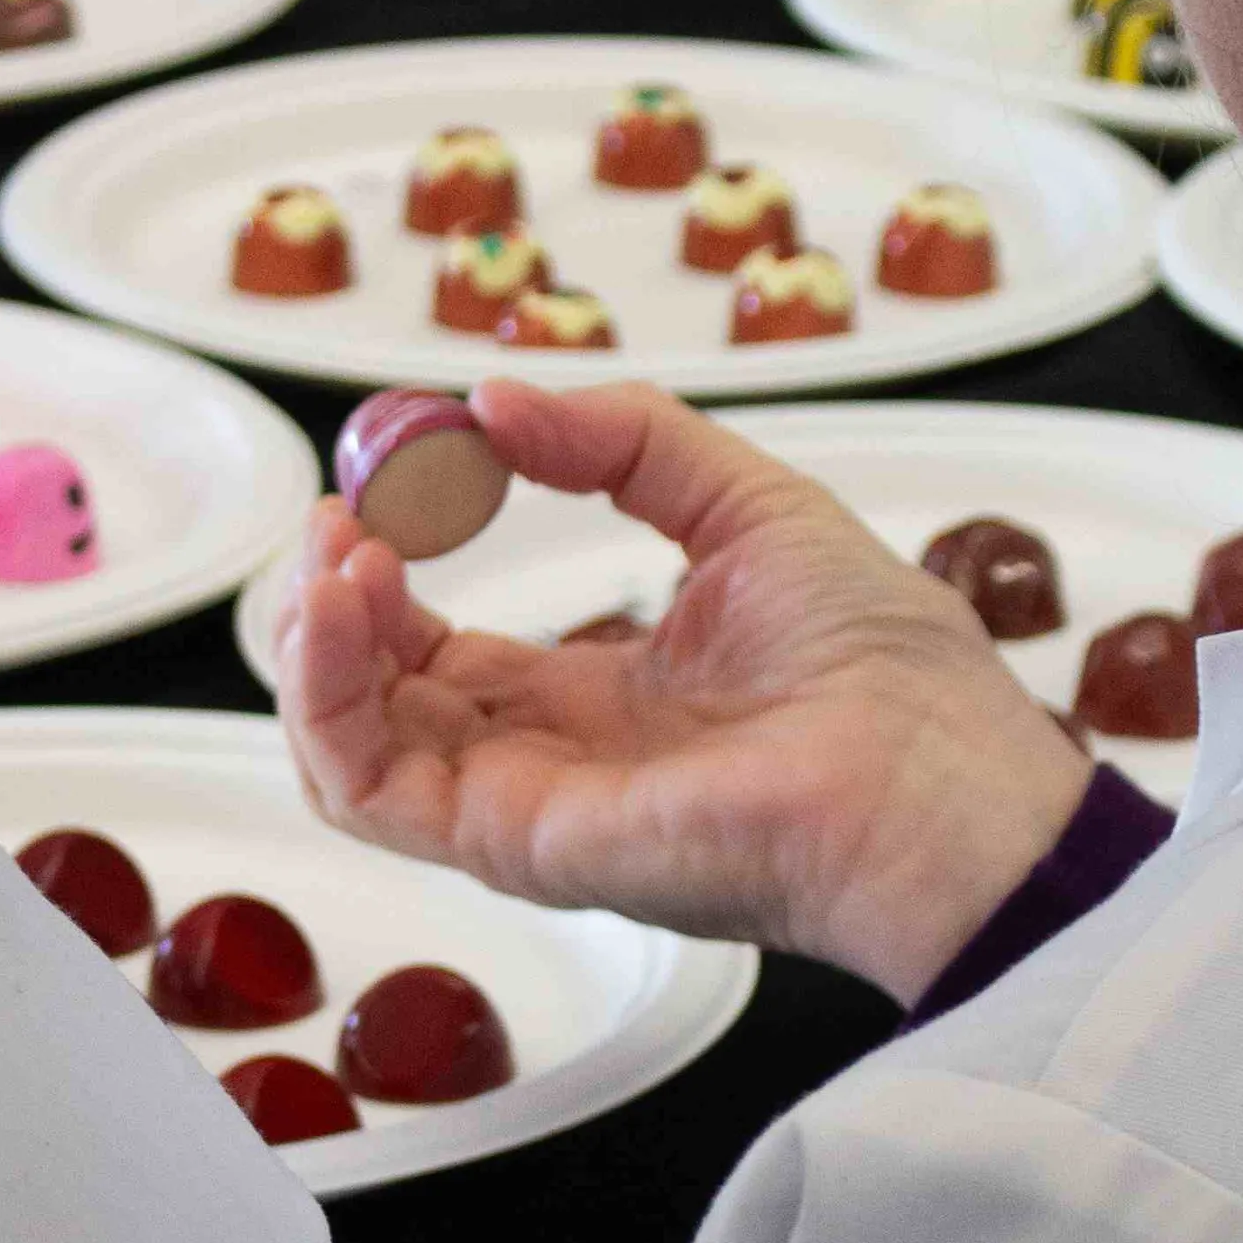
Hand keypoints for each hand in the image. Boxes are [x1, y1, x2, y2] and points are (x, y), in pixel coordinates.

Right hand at [275, 379, 1092, 1007]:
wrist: (934, 773)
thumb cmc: (881, 666)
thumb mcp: (739, 502)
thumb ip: (623, 441)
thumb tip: (497, 399)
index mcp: (593, 700)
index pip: (436, 650)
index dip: (385, 571)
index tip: (373, 489)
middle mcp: (541, 763)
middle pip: (370, 700)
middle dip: (326, 601)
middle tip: (335, 514)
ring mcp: (517, 808)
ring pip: (342, 749)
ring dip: (308, 643)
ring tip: (335, 550)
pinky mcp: (511, 842)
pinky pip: (363, 790)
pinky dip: (325, 696)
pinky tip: (347, 601)